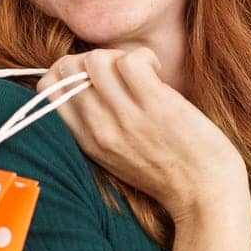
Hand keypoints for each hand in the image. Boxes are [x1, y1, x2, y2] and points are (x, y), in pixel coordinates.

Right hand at [35, 47, 245, 222]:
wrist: (204, 194)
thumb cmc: (166, 173)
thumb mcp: (114, 155)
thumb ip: (95, 125)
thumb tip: (88, 84)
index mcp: (85, 139)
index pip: (46, 89)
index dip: (67, 71)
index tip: (93, 78)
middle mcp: (98, 127)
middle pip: (66, 68)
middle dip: (92, 60)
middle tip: (119, 74)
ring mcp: (125, 117)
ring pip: (96, 59)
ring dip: (119, 56)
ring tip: (141, 74)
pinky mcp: (156, 106)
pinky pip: (132, 60)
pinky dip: (145, 58)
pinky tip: (157, 74)